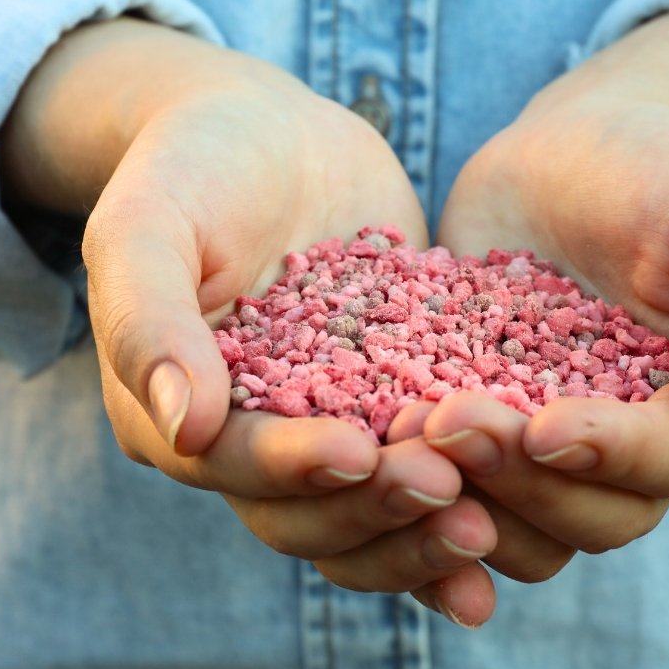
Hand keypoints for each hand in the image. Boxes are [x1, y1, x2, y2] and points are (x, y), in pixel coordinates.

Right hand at [0, 19, 495, 602]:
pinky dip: (468, 504)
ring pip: (371, 520)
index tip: (357, 452)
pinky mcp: (391, 412)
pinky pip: (426, 477)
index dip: (293, 469)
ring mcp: (324, 434)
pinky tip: (521, 513)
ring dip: (425, 534)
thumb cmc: (190, 166)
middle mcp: (245, 448)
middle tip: (450, 491)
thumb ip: (150, 320)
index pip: (232, 467)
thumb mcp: (147, 223)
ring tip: (492, 524)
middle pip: (307, 518)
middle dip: (377, 512)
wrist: (270, 134)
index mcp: (169, 417)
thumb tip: (184, 427)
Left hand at [413, 7, 668, 614]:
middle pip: (597, 518)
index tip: (541, 428)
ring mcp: (560, 454)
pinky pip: (463, 499)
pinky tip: (373, 452)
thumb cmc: (661, 166)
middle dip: (522, 482)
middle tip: (445, 422)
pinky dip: (422, 494)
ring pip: (527, 530)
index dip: (610, 457)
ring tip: (402, 437)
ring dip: (468, 501)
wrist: (568, 149)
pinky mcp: (490, 438)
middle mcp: (644, 454)